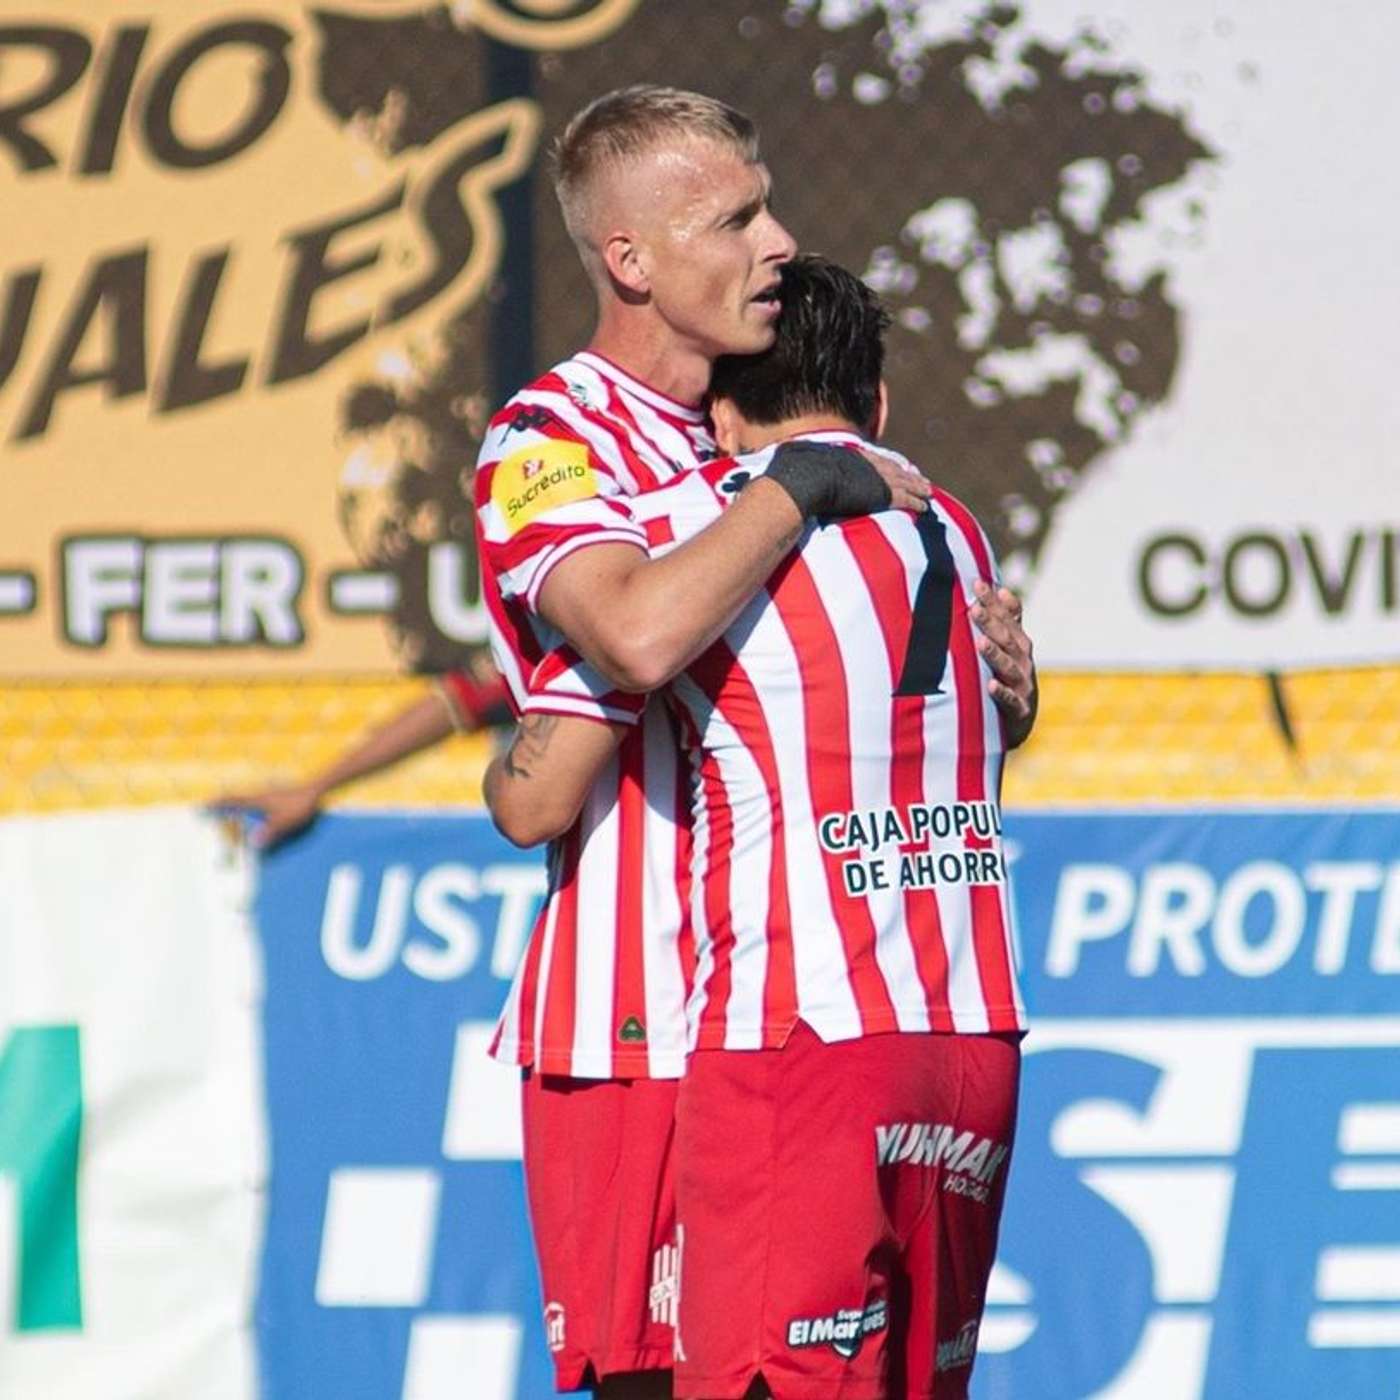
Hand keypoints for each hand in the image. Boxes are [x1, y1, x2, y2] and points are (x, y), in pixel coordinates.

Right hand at [216, 783, 321, 848]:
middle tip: (210, 808)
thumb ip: (270, 832)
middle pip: (235, 798)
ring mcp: (267, 794)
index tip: (200, 807)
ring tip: (228, 810)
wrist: (316, 789)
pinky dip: (250, 805)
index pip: (231, 801)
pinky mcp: (276, 796)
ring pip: (246, 799)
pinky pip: (257, 801)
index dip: (215, 805)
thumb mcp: (285, 821)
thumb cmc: (300, 805)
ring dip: (236, 803)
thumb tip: (252, 843)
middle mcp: (259, 795)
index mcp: (256, 800)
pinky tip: (254, 810)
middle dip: (222, 803)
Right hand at [761, 442, 931, 517]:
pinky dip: (916, 501)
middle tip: (918, 478)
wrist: (802, 483)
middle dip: (905, 473)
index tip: (890, 467)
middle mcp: (861, 462)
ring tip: (928, 491)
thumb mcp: (789, 461)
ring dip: (916, 486)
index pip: (867, 459)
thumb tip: (775, 464)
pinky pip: (904, 498)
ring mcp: (872, 476)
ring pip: (902, 481)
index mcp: (842, 455)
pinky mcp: (879, 493)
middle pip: (889, 467)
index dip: (881, 464)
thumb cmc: (790, 476)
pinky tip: (925, 506)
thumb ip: (790, 462)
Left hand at [969, 580, 1037, 746]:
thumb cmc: (1009, 679)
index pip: (1008, 618)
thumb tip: (1003, 588)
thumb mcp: (1011, 649)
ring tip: (981, 643)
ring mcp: (1023, 686)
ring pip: (1009, 668)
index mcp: (1019, 645)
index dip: (994, 602)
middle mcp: (1023, 662)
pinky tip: (991, 685)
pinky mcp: (1019, 711)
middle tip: (974, 608)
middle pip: (1007, 639)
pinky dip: (1002, 693)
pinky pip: (1010, 702)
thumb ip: (1008, 621)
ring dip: (995, 655)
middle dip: (991, 623)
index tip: (977, 583)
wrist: (1018, 724)